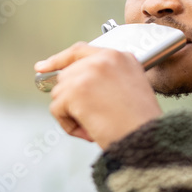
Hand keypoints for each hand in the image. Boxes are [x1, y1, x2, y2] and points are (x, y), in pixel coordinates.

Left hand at [34, 42, 161, 148]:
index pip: (80, 51)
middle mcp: (103, 59)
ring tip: (96, 126)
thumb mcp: (130, 89)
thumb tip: (74, 83)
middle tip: (93, 119)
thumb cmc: (141, 124)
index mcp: (120, 56)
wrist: (148, 140)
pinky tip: (89, 131)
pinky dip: (68, 125)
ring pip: (60, 93)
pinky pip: (57, 109)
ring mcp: (88, 72)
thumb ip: (105, 78)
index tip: (42, 66)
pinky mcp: (75, 90)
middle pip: (67, 76)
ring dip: (72, 114)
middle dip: (72, 100)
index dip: (59, 59)